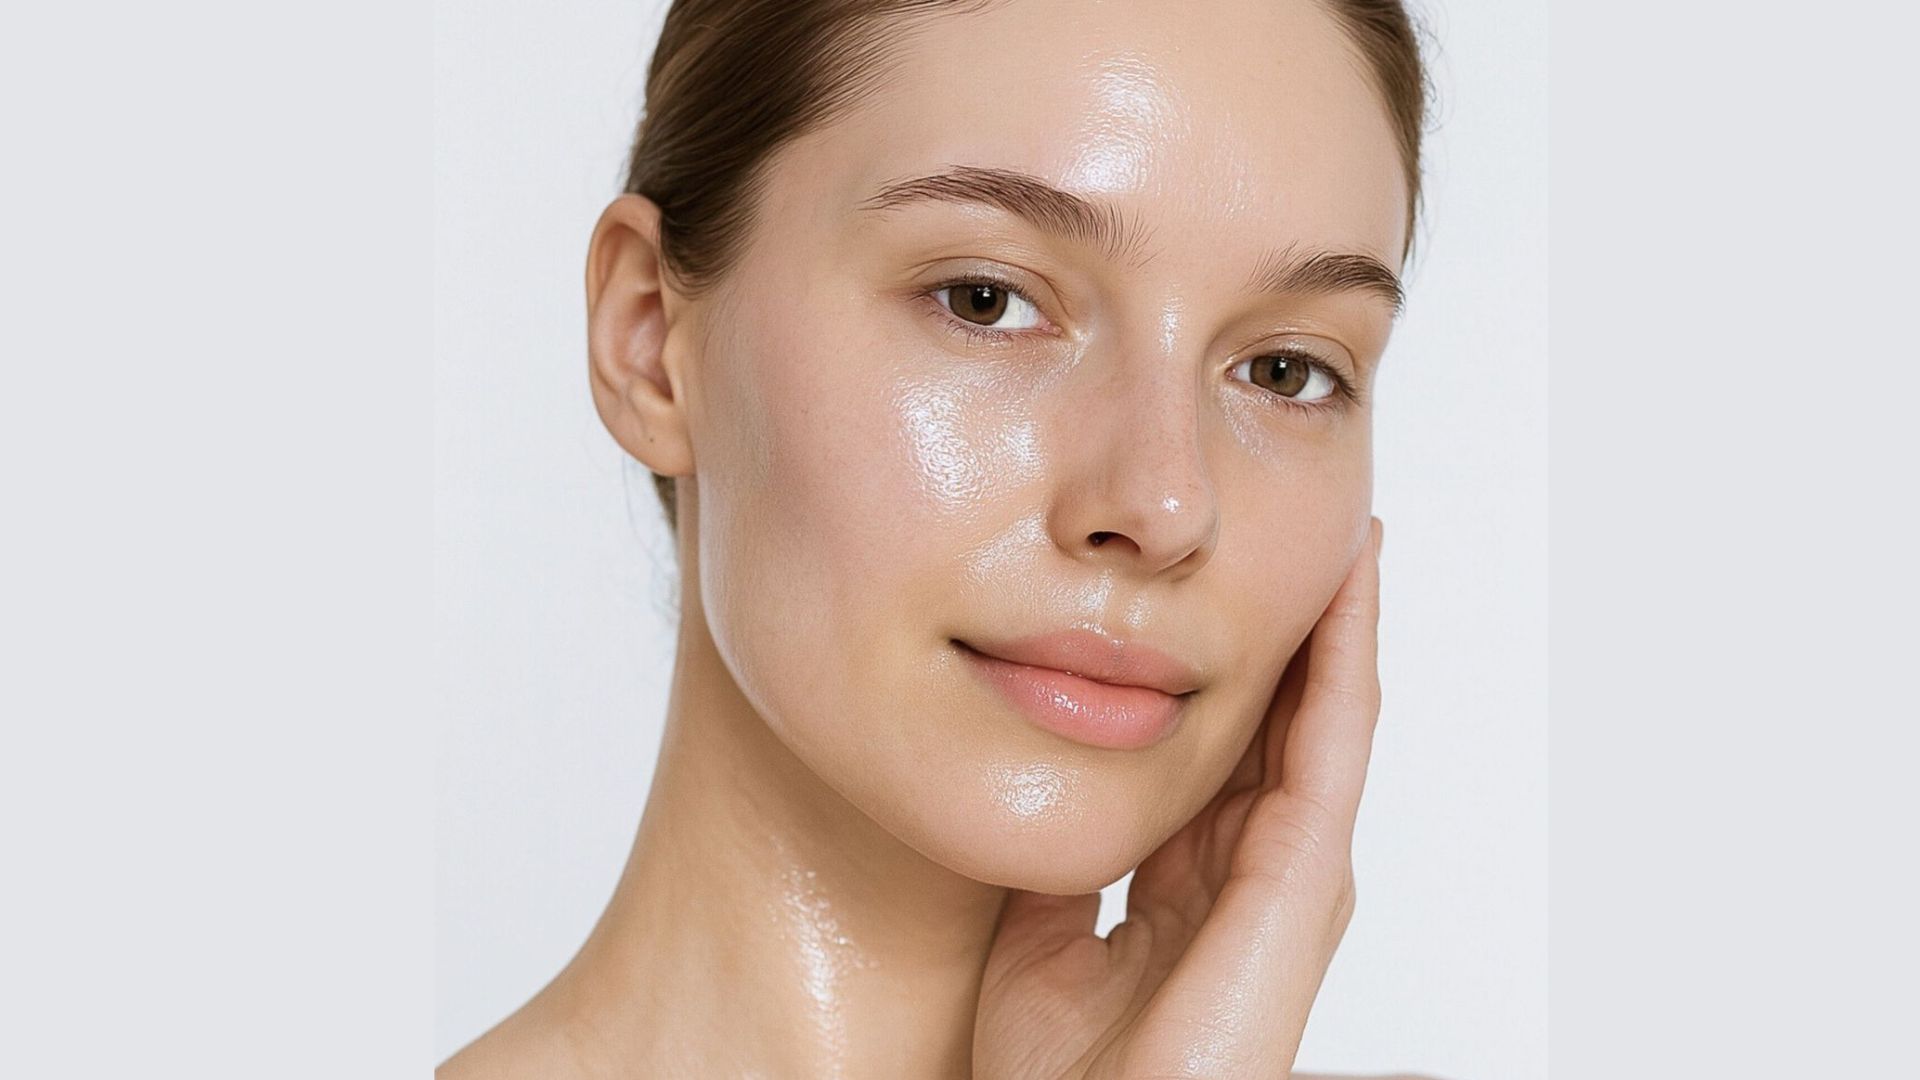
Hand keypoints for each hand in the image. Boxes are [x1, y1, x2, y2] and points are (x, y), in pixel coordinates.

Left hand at [973, 517, 1384, 1078]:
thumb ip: (1060, 868)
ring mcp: (1290, 877)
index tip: (1226, 587)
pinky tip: (1349, 583)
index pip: (1228, 749)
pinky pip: (1332, 743)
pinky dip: (1345, 656)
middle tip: (1312, 528)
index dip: (1235, 665)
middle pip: (1286, 721)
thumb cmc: (1063, 1075)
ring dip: (1339, 622)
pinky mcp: (1303, 879)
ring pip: (1326, 717)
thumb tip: (1036, 797)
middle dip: (1299, 628)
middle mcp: (1257, 873)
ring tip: (1347, 533)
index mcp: (1199, 882)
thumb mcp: (1042, 937)